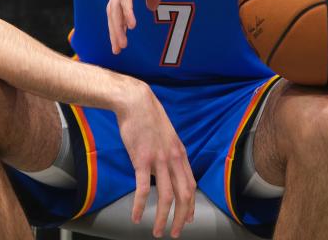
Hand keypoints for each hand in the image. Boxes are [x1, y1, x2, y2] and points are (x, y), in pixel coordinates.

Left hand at [107, 0, 178, 53]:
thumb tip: (150, 8)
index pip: (119, 7)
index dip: (119, 25)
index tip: (122, 42)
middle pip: (113, 10)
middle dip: (114, 31)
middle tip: (117, 49)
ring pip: (116, 6)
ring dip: (118, 26)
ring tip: (122, 43)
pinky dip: (127, 11)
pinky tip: (131, 25)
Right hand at [116, 82, 195, 237]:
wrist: (136, 101)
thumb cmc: (148, 117)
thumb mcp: (166, 135)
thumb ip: (169, 152)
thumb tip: (168, 166)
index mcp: (180, 154)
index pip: (191, 185)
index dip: (191, 205)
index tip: (188, 219)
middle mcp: (173, 159)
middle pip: (184, 196)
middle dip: (181, 218)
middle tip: (175, 233)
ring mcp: (159, 160)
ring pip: (167, 197)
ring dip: (162, 218)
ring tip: (157, 231)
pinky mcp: (141, 160)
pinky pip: (144, 189)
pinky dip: (141, 206)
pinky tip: (137, 216)